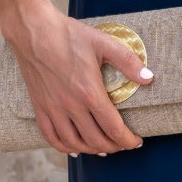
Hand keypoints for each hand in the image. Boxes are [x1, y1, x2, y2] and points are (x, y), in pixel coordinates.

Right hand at [9, 6, 153, 156]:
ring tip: (102, 148)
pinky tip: (73, 148)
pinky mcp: (39, 107)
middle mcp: (71, 106)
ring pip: (73, 143)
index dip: (128, 140)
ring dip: (91, 150)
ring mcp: (53, 109)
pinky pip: (51, 136)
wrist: (33, 31)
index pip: (114, 128)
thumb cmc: (68, 35)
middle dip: (114, 147)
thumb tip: (148, 78)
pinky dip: (64, 147)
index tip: (136, 142)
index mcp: (90, 93)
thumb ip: (128, 62)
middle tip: (123, 144)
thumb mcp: (104, 43)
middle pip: (96, 140)